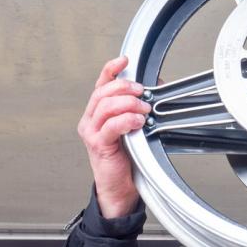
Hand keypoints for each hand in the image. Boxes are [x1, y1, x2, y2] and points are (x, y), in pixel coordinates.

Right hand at [76, 56, 148, 217]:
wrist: (119, 187)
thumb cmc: (125, 159)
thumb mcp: (133, 129)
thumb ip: (137, 110)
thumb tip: (155, 89)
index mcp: (96, 113)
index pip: (100, 84)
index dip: (111, 69)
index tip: (125, 60)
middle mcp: (90, 120)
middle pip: (103, 92)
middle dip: (125, 87)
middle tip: (142, 91)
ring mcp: (91, 132)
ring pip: (106, 106)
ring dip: (128, 103)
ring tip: (144, 109)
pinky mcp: (98, 144)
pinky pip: (111, 125)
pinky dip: (126, 120)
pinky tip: (138, 122)